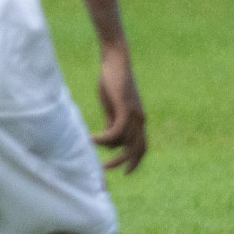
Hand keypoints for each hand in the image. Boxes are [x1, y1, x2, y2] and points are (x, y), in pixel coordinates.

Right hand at [93, 43, 145, 173]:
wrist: (115, 61)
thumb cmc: (112, 82)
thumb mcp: (112, 106)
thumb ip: (112, 122)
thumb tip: (108, 139)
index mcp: (138, 120)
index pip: (142, 146)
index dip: (136, 161)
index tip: (126, 173)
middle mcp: (140, 119)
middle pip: (138, 149)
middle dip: (124, 162)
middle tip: (105, 168)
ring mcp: (134, 114)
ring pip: (125, 142)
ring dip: (107, 149)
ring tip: (90, 146)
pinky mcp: (125, 108)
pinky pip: (116, 131)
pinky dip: (104, 138)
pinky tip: (92, 139)